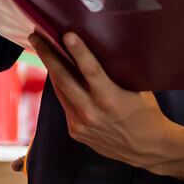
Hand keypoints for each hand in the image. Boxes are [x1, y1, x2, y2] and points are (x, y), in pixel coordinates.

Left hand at [29, 32, 183, 181]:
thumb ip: (117, 74)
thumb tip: (101, 50)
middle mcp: (92, 112)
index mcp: (111, 99)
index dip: (78, 51)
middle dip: (48, 55)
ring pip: (60, 91)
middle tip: (36, 37)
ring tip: (44, 50)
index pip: (91, 70)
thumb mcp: (137, 90)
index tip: (66, 34)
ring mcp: (80, 124)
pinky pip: (66, 105)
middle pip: (63, 79)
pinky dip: (65, 90)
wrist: (147, 148)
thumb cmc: (146, 113)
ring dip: (51, 70)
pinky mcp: (75, 131)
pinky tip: (61, 77)